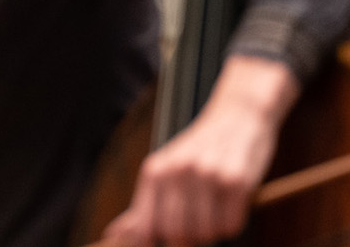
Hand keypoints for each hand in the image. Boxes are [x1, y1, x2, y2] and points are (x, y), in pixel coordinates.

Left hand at [102, 55, 297, 246]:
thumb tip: (112, 235)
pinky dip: (233, 224)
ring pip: (206, 234)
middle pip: (177, 235)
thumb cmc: (197, 150)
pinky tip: (232, 204)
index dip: (154, 241)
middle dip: (189, 239)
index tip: (167, 241)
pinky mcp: (235, 181)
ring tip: (216, 209)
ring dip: (213, 232)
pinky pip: (231, 226)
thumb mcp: (164, 170)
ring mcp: (205, 175)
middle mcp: (176, 172)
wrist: (237, 116)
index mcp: (153, 171)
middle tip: (199, 225)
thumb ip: (142, 206)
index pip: (146, 227)